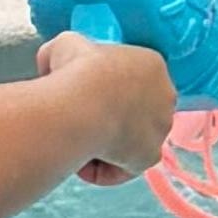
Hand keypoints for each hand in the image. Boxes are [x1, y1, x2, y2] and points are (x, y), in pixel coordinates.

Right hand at [38, 29, 181, 179]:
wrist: (80, 104)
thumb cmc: (74, 71)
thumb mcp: (64, 47)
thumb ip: (64, 55)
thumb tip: (51, 67)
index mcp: (152, 65)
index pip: (131, 82)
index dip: (103, 93)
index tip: (81, 99)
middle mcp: (166, 95)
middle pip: (135, 113)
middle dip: (110, 120)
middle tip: (81, 123)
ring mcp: (161, 128)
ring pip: (130, 142)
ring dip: (104, 146)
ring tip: (78, 144)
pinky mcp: (151, 156)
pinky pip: (124, 168)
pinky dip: (102, 170)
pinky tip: (81, 163)